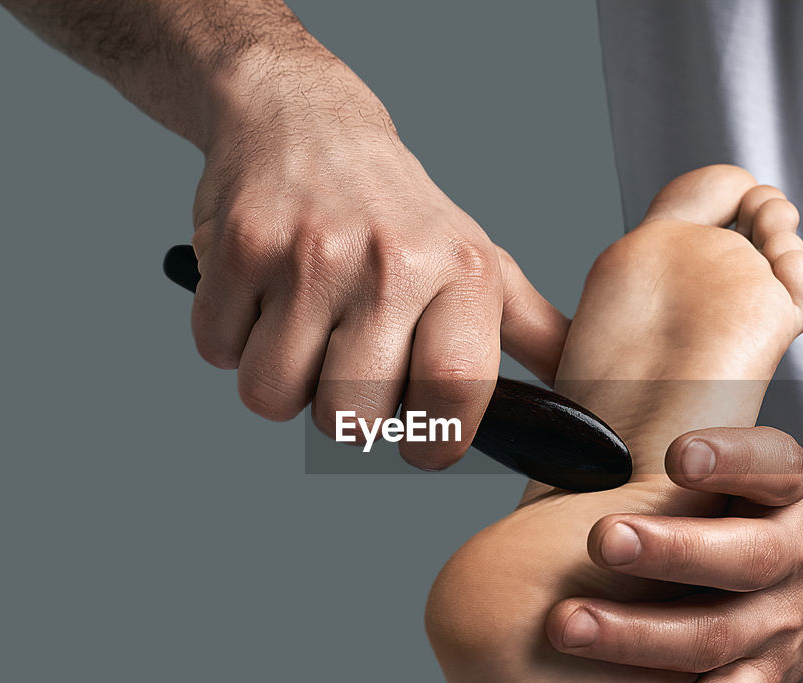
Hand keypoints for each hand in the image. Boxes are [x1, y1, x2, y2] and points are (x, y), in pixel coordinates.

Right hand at [187, 51, 567, 467]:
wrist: (303, 118)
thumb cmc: (398, 210)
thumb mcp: (481, 260)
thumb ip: (533, 336)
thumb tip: (585, 404)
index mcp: (461, 273)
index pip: (452, 397)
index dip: (433, 442)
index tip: (423, 439)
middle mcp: (391, 263)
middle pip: (347, 419)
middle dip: (341, 411)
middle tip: (346, 362)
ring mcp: (310, 254)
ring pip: (272, 396)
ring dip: (279, 380)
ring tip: (302, 329)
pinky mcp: (240, 248)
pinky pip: (216, 351)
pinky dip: (228, 339)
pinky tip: (260, 297)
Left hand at [545, 426, 802, 682]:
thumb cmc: (734, 516)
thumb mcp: (725, 467)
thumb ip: (655, 427)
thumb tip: (542, 355)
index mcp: (785, 486)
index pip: (771, 463)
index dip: (730, 459)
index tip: (677, 454)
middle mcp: (790, 553)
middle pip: (742, 557)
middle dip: (671, 549)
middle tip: (601, 539)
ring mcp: (779, 625)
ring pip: (717, 635)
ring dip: (640, 635)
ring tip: (566, 628)